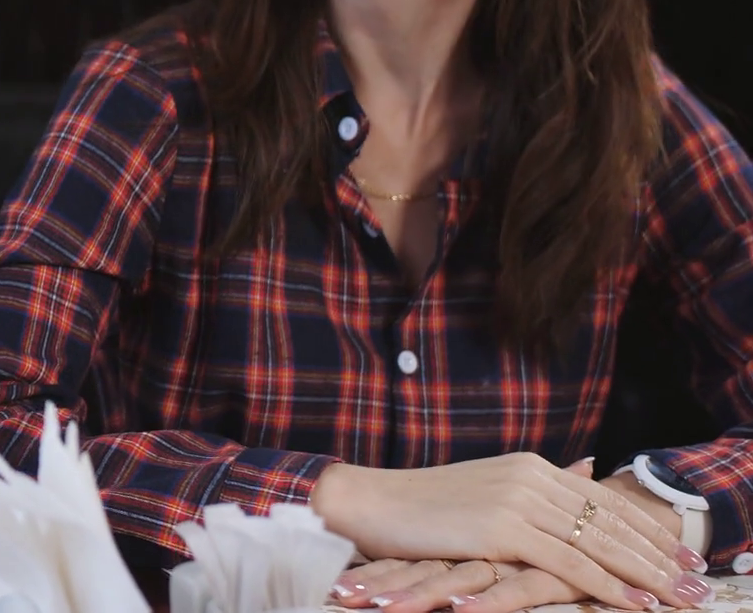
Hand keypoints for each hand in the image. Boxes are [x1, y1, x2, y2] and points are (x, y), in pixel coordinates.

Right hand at [310, 454, 704, 608]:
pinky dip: (607, 584)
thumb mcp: (487, 488)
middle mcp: (530, 476)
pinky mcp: (502, 528)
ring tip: (680, 596)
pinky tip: (634, 602)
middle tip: (695, 580)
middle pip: (610, 520)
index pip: (604, 499)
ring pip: (598, 542)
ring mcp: (517, 501)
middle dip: (659, 553)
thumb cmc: (420, 505)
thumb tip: (584, 473)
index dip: (648, 528)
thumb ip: (538, 487)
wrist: (369, 502)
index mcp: (529, 466)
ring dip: (646, 573)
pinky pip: (568, 562)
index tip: (680, 553)